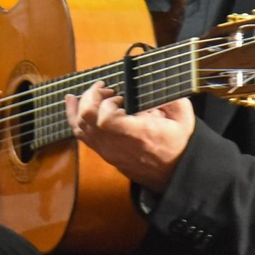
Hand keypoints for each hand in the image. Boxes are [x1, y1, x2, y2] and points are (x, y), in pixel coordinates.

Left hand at [65, 83, 193, 190]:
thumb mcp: (182, 115)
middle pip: (87, 119)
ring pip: (79, 126)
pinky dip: (73, 116)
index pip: (105, 118)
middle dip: (92, 97)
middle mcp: (118, 145)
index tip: (120, 95)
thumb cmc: (178, 143)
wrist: (175, 172)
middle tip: (106, 89)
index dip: (107, 102)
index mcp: (138, 134)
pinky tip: (73, 102)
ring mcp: (108, 151)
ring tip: (93, 91)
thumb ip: (168, 95)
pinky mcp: (104, 153)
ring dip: (82, 104)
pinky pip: (81, 135)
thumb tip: (148, 81)